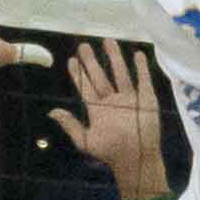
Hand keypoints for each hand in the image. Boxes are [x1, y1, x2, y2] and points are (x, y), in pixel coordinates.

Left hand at [51, 37, 170, 199]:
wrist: (136, 159)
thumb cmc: (111, 152)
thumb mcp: (86, 141)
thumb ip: (70, 125)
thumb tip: (52, 111)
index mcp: (98, 109)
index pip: (86, 87)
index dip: (78, 74)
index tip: (71, 60)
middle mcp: (112, 101)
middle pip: (100, 76)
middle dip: (92, 61)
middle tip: (84, 45)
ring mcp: (130, 98)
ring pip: (120, 73)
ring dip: (115, 57)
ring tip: (109, 41)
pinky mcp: (146, 99)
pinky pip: (143, 79)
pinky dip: (141, 67)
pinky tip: (137, 54)